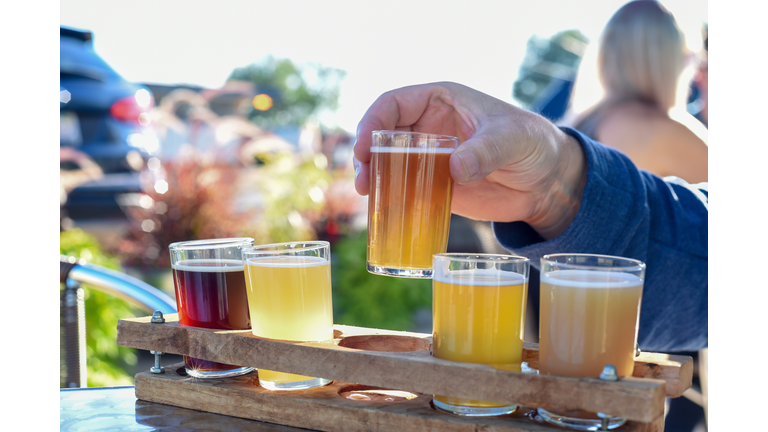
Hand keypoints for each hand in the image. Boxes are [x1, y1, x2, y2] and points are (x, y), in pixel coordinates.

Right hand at [353, 82, 586, 239]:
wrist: (547, 181)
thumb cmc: (533, 144)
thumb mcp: (513, 140)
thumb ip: (485, 150)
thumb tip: (456, 167)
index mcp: (441, 100)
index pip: (394, 103)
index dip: (373, 121)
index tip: (364, 145)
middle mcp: (428, 126)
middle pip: (382, 135)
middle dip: (367, 155)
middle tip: (364, 180)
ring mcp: (429, 158)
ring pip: (389, 164)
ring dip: (375, 178)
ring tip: (369, 196)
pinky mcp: (435, 185)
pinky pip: (406, 190)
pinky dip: (393, 200)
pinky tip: (386, 213)